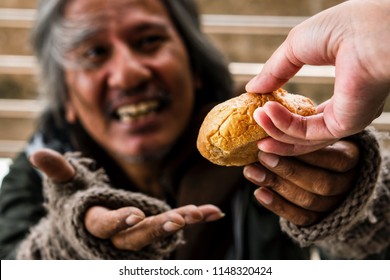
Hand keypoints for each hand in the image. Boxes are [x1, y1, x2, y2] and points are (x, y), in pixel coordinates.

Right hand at [29, 149, 223, 250]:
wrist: (89, 225)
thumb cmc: (77, 202)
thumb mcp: (67, 186)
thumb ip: (58, 172)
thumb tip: (37, 154)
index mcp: (95, 223)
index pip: (104, 226)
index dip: (118, 222)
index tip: (134, 214)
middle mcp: (118, 235)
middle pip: (137, 236)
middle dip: (156, 229)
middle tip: (177, 220)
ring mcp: (139, 233)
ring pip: (160, 231)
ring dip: (180, 221)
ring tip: (200, 213)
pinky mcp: (155, 226)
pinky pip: (176, 221)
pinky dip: (195, 216)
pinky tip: (214, 211)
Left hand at [243, 140, 358, 225]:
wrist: (328, 175)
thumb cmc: (318, 147)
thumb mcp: (317, 135)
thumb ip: (302, 132)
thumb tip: (271, 120)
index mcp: (351, 159)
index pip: (335, 159)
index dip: (307, 154)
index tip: (278, 141)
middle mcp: (347, 185)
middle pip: (321, 183)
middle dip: (288, 169)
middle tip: (262, 155)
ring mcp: (334, 205)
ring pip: (308, 200)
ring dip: (277, 185)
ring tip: (251, 171)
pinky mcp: (319, 220)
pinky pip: (300, 217)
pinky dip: (277, 206)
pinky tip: (259, 192)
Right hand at [246, 0, 389, 154]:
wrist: (363, 28)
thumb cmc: (341, 28)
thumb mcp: (296, 48)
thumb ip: (275, 71)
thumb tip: (252, 88)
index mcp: (342, 90)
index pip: (308, 114)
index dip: (282, 116)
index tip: (259, 113)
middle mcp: (346, 109)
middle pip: (304, 134)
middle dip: (275, 134)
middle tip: (253, 133)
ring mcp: (345, 119)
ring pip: (303, 138)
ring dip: (274, 130)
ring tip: (255, 118)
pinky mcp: (343, 124)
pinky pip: (306, 133)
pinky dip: (282, 125)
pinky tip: (266, 113)